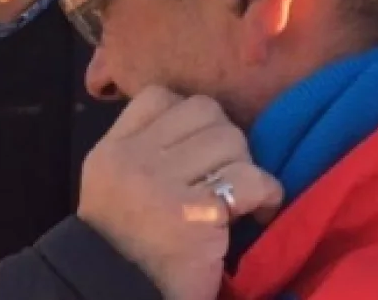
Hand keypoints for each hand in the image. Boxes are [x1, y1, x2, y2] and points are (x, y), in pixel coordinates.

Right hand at [77, 86, 282, 299]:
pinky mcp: (197, 213)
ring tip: (239, 195)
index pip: (159, 96)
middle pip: (204, 111)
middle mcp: (133, 159)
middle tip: (224, 174)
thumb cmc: (125, 246)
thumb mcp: (111, 183)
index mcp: (111, 150)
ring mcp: (162, 184)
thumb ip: (141, 148)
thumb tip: (195, 122)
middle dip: (225, 139)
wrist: (120, 293)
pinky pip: (250, 179)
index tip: (197, 149)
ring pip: (230, 139)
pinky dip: (266, 193)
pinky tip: (258, 212)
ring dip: (245, 167)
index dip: (188, 116)